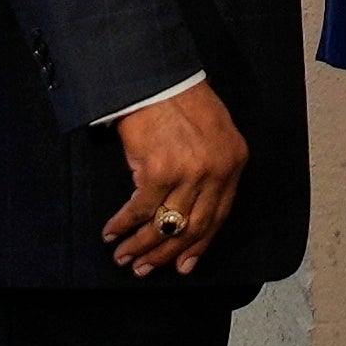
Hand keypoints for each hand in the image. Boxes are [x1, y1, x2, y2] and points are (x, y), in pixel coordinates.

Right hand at [105, 83, 245, 275]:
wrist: (155, 75)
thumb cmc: (180, 99)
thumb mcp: (212, 133)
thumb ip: (210, 169)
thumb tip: (187, 212)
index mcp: (234, 162)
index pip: (220, 216)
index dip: (199, 245)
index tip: (183, 264)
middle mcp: (217, 171)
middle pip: (193, 227)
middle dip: (167, 254)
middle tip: (146, 269)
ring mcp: (189, 173)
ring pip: (166, 225)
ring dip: (141, 246)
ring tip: (124, 258)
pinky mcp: (159, 171)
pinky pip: (140, 210)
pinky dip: (123, 224)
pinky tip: (112, 232)